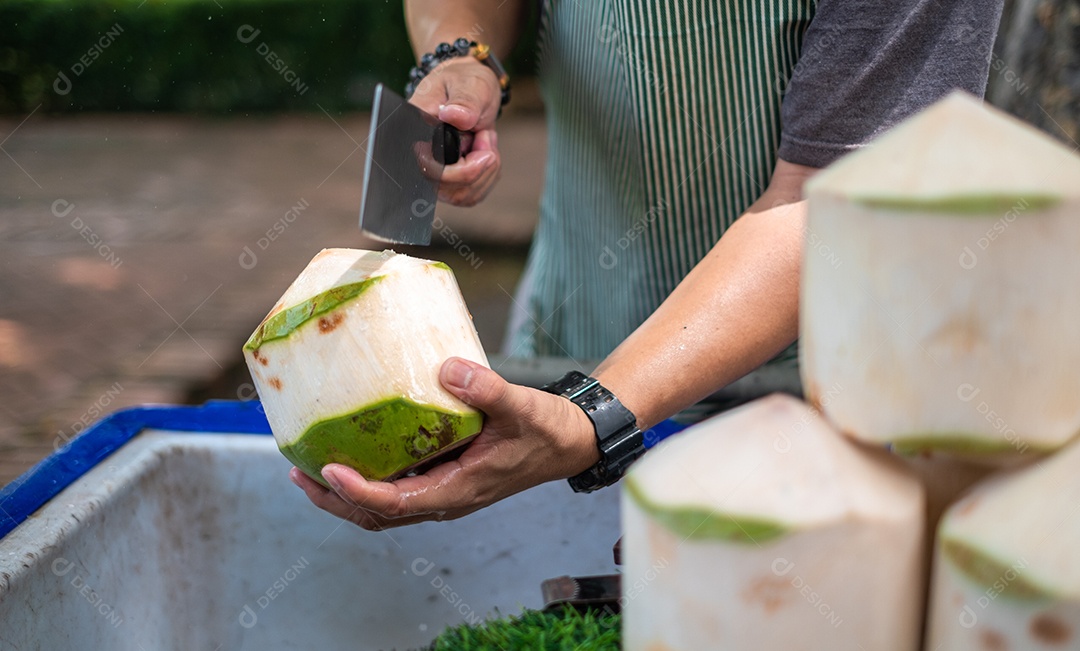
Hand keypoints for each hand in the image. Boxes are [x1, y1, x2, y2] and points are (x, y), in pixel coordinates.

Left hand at [290, 357, 599, 529]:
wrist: (568, 442)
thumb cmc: (547, 430)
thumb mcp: (522, 407)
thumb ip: (488, 389)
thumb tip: (447, 369)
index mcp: (460, 490)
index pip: (397, 503)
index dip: (358, 492)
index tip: (328, 470)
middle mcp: (445, 498)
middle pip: (377, 515)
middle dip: (334, 500)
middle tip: (299, 471)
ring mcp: (443, 491)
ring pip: (383, 507)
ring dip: (344, 494)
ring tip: (309, 468)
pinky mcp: (444, 477)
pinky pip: (396, 488)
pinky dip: (366, 479)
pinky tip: (352, 450)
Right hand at [409, 57, 501, 206]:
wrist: (468, 89)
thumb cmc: (465, 83)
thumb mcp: (470, 84)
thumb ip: (465, 100)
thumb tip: (454, 115)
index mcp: (415, 132)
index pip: (429, 169)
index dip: (461, 170)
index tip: (486, 148)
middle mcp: (418, 158)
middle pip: (449, 189)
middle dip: (480, 166)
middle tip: (487, 135)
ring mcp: (432, 174)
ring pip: (463, 196)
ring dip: (486, 171)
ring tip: (484, 138)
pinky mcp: (448, 183)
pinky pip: (471, 196)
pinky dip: (487, 176)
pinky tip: (484, 152)